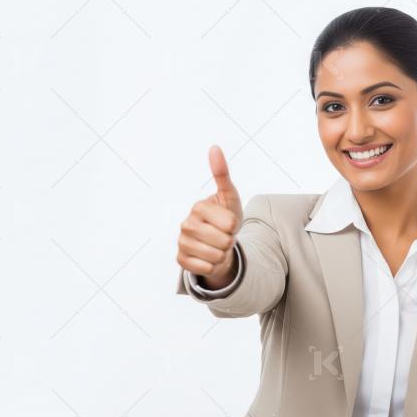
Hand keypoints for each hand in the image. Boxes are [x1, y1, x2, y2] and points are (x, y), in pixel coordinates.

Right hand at [176, 145, 243, 288]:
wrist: (216, 241)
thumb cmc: (224, 217)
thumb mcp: (229, 196)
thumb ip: (222, 174)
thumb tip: (214, 147)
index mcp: (199, 207)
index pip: (231, 224)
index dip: (235, 226)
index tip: (228, 222)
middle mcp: (186, 224)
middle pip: (224, 242)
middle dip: (229, 241)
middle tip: (223, 236)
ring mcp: (182, 242)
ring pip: (216, 257)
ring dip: (221, 254)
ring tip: (217, 246)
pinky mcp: (180, 259)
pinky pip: (206, 269)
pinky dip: (213, 266)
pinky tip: (208, 257)